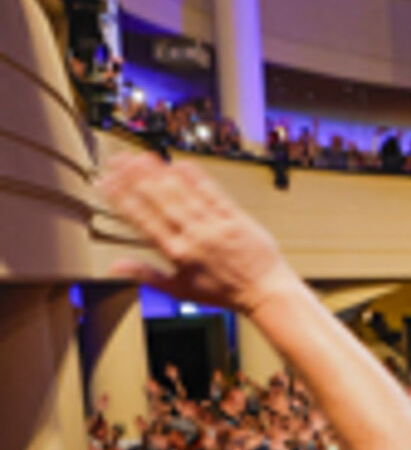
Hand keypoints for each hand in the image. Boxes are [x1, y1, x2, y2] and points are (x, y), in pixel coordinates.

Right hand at [99, 154, 294, 313]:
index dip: (122, 199)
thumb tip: (115, 267)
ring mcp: (216, 225)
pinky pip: (214, 195)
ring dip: (161, 174)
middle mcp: (195, 237)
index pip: (143, 220)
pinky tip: (181, 165)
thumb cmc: (225, 293)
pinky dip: (197, 179)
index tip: (106, 182)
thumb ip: (145, 275)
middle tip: (119, 159)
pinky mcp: (237, 218)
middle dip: (136, 179)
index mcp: (177, 253)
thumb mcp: (179, 291)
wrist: (266, 292)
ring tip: (142, 156)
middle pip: (160, 202)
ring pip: (183, 195)